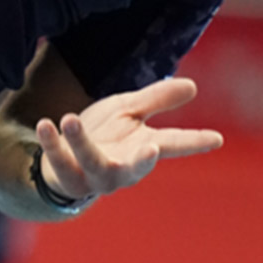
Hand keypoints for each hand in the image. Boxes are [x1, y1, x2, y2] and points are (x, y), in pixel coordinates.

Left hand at [35, 77, 223, 199]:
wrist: (67, 160)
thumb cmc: (105, 135)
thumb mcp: (129, 112)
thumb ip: (156, 100)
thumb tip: (194, 86)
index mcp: (142, 149)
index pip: (173, 145)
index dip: (195, 142)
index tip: (217, 139)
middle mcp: (123, 168)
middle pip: (135, 169)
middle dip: (142, 162)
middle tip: (151, 149)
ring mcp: (95, 176)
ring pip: (92, 164)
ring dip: (81, 143)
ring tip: (70, 118)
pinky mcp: (68, 176)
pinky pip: (59, 161)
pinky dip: (51, 144)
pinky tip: (45, 124)